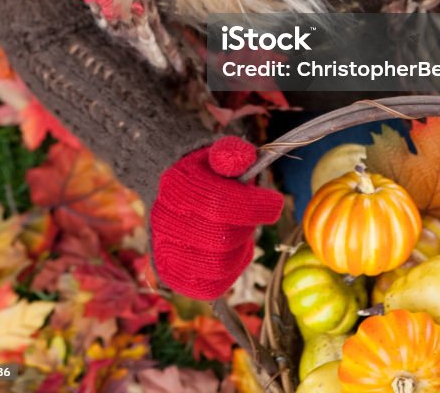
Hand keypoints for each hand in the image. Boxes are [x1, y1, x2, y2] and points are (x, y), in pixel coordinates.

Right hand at [150, 136, 283, 298]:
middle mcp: (164, 218)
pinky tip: (232, 251)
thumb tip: (244, 160)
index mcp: (176, 184)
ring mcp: (165, 249)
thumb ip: (233, 153)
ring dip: (241, 249)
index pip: (219, 203)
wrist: (180, 194)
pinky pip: (210, 286)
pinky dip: (230, 272)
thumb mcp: (222, 153)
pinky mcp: (173, 275)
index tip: (275, 201)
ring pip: (218, 266)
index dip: (254, 205)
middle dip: (247, 226)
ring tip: (241, 231)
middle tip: (254, 214)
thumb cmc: (210, 173)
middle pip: (220, 239)